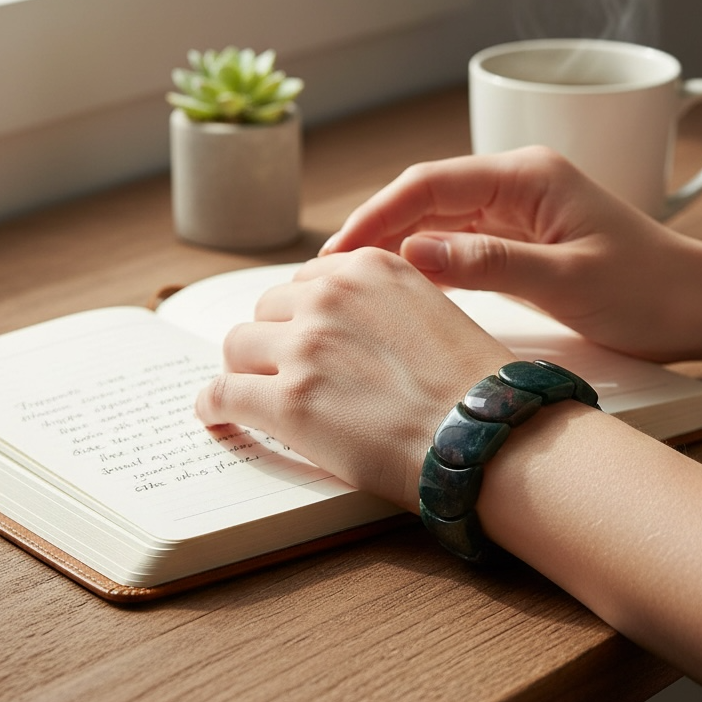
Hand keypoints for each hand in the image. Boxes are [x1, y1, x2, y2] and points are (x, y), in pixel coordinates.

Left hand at [195, 248, 514, 509]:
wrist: (488, 434)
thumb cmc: (474, 385)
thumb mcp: (432, 311)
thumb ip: (380, 305)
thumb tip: (344, 328)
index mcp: (369, 268)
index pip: (305, 280)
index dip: (301, 314)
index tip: (300, 335)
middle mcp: (330, 296)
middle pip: (269, 310)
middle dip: (275, 340)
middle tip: (285, 371)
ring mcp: (305, 347)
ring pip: (239, 347)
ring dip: (246, 370)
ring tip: (252, 394)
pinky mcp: (287, 401)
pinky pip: (223, 394)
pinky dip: (213, 405)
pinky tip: (214, 414)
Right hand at [320, 146, 701, 361]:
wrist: (700, 306)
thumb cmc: (649, 290)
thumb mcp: (566, 279)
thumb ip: (487, 262)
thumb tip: (411, 253)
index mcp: (527, 175)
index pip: (430, 184)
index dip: (377, 216)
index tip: (337, 254)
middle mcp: (517, 183)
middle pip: (426, 198)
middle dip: (377, 232)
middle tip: (329, 276)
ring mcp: (519, 210)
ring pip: (438, 223)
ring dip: (396, 249)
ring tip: (351, 284)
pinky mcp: (522, 239)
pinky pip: (460, 245)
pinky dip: (428, 264)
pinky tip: (400, 288)